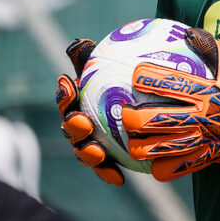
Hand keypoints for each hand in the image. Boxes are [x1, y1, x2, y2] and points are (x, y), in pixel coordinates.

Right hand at [55, 38, 124, 185]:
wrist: (154, 103)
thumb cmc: (134, 81)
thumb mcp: (120, 66)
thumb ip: (99, 57)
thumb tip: (78, 42)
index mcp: (83, 100)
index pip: (68, 98)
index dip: (64, 93)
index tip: (69, 85)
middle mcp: (84, 122)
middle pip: (71, 126)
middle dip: (72, 125)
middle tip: (82, 122)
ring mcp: (94, 142)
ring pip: (83, 150)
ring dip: (86, 153)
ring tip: (96, 153)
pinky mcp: (109, 159)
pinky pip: (105, 168)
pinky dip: (107, 173)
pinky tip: (118, 178)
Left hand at [122, 27, 219, 181]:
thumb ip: (208, 46)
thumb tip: (187, 32)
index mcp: (205, 91)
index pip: (168, 82)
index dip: (146, 77)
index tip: (135, 75)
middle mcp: (200, 116)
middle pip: (152, 120)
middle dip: (131, 118)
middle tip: (125, 114)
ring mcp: (200, 140)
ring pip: (156, 148)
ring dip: (138, 145)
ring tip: (132, 141)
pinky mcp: (203, 158)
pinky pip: (170, 169)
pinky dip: (158, 166)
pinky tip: (154, 160)